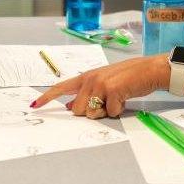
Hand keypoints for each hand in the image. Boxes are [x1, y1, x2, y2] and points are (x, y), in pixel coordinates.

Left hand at [30, 55, 168, 118]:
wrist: (149, 70)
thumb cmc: (128, 77)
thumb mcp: (103, 82)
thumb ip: (86, 93)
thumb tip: (70, 107)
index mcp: (86, 77)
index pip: (61, 87)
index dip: (47, 97)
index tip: (34, 106)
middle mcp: (90, 79)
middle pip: (77, 109)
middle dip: (90, 112)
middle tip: (106, 103)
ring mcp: (100, 84)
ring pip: (91, 113)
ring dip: (105, 112)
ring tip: (116, 99)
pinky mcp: (112, 91)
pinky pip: (110, 113)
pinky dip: (118, 110)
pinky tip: (124, 99)